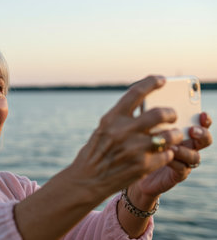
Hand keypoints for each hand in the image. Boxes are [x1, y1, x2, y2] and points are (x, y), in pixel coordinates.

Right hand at [68, 75, 182, 198]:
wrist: (87, 180)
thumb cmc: (94, 153)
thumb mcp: (103, 130)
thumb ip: (121, 118)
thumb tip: (144, 106)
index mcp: (112, 118)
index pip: (136, 92)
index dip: (152, 82)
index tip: (162, 80)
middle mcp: (124, 131)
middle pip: (159, 113)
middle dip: (170, 113)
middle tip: (172, 116)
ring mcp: (135, 149)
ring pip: (169, 135)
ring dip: (173, 135)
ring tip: (171, 137)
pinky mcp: (143, 165)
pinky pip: (167, 154)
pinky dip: (167, 153)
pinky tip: (161, 154)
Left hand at [134, 113, 212, 196]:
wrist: (132, 171)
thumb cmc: (139, 147)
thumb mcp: (144, 132)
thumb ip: (151, 122)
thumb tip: (148, 106)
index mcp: (182, 134)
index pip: (200, 125)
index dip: (204, 120)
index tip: (201, 114)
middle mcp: (187, 147)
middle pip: (204, 140)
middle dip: (202, 134)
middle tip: (192, 130)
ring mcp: (184, 162)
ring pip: (195, 156)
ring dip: (185, 151)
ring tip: (173, 147)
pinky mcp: (176, 175)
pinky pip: (182, 169)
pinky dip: (175, 163)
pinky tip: (166, 158)